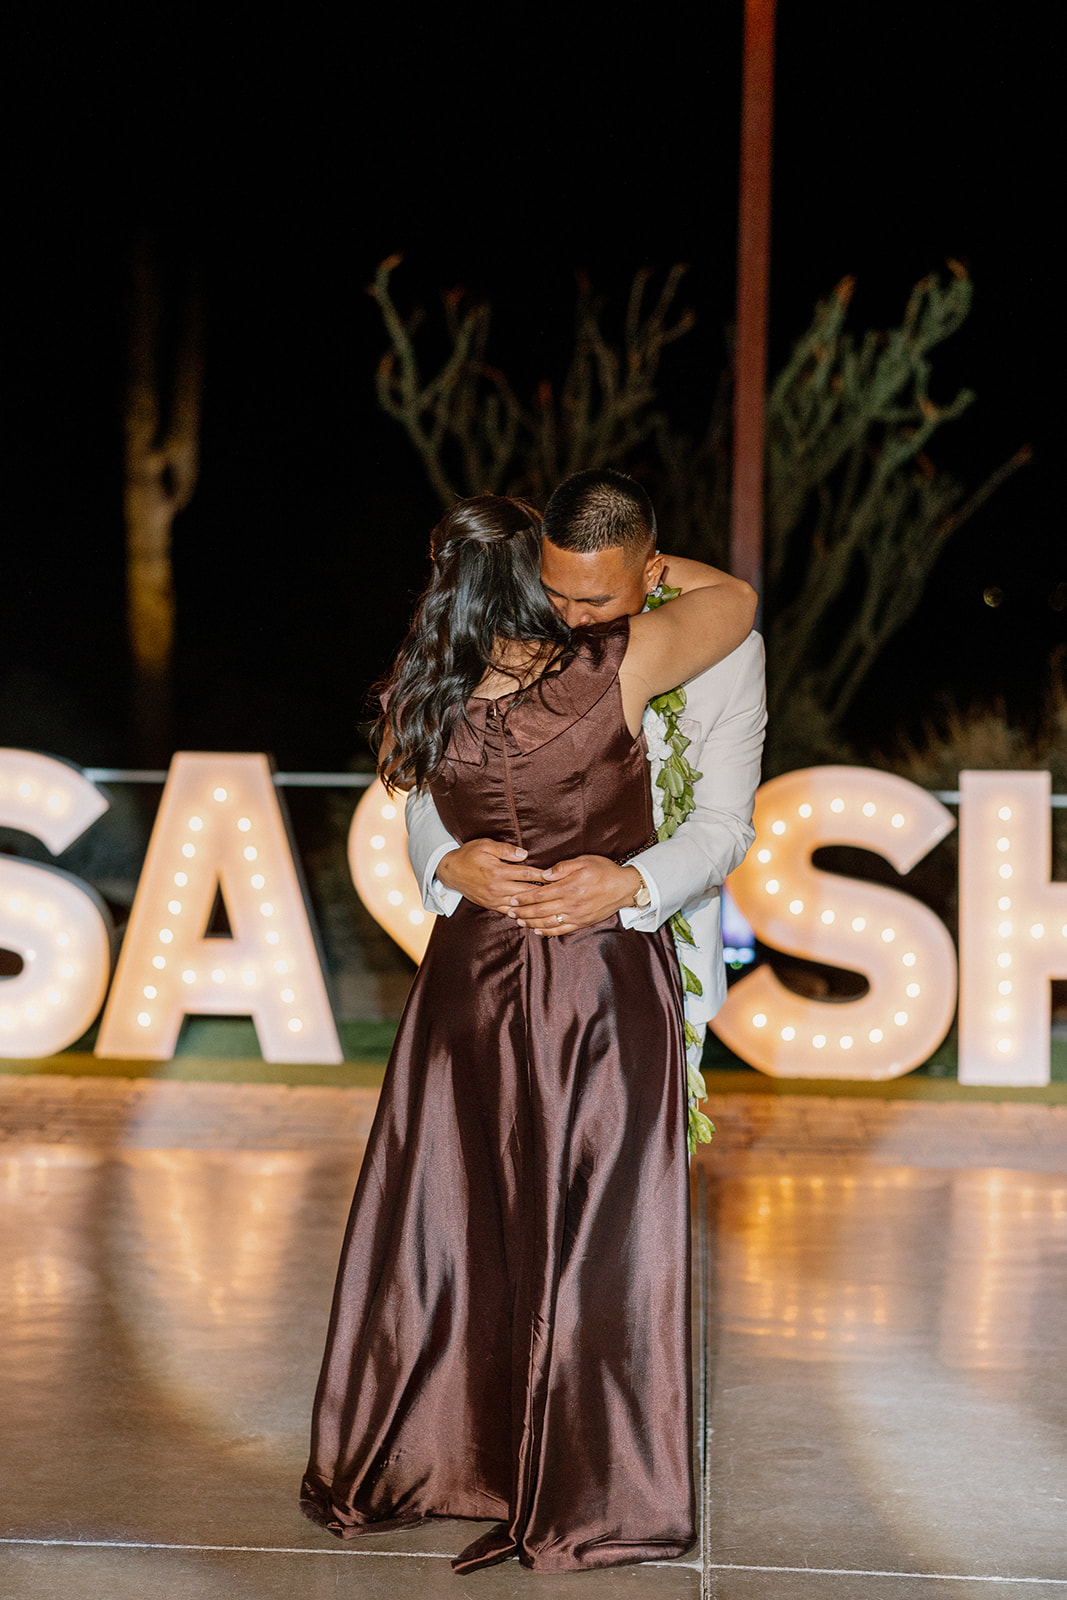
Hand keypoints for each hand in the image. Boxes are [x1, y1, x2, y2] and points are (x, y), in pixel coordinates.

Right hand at [436, 838, 547, 910]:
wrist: (450, 871)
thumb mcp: (486, 845)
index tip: (557, 876)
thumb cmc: (469, 854)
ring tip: (551, 904)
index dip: (544, 875)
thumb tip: (525, 854)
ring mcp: (494, 899)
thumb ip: (506, 850)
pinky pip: (509, 912)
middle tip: (560, 892)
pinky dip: (522, 913)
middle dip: (544, 892)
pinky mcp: (490, 905)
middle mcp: (497, 887)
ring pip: (520, 905)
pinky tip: (533, 913)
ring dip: (535, 905)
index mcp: (498, 871)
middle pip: (527, 891)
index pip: (527, 874)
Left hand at [510, 858, 643, 934]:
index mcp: (569, 887)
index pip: (540, 894)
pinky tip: (537, 931)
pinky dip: (547, 932)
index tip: (514, 898)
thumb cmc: (604, 871)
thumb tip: (544, 874)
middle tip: (510, 911)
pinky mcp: (582, 923)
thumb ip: (562, 868)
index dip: (525, 897)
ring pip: (548, 922)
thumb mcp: (583, 861)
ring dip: (531, 923)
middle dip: (523, 911)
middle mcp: (571, 904)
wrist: (624, 887)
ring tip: (519, 921)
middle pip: (540, 910)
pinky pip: (561, 930)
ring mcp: (576, 915)